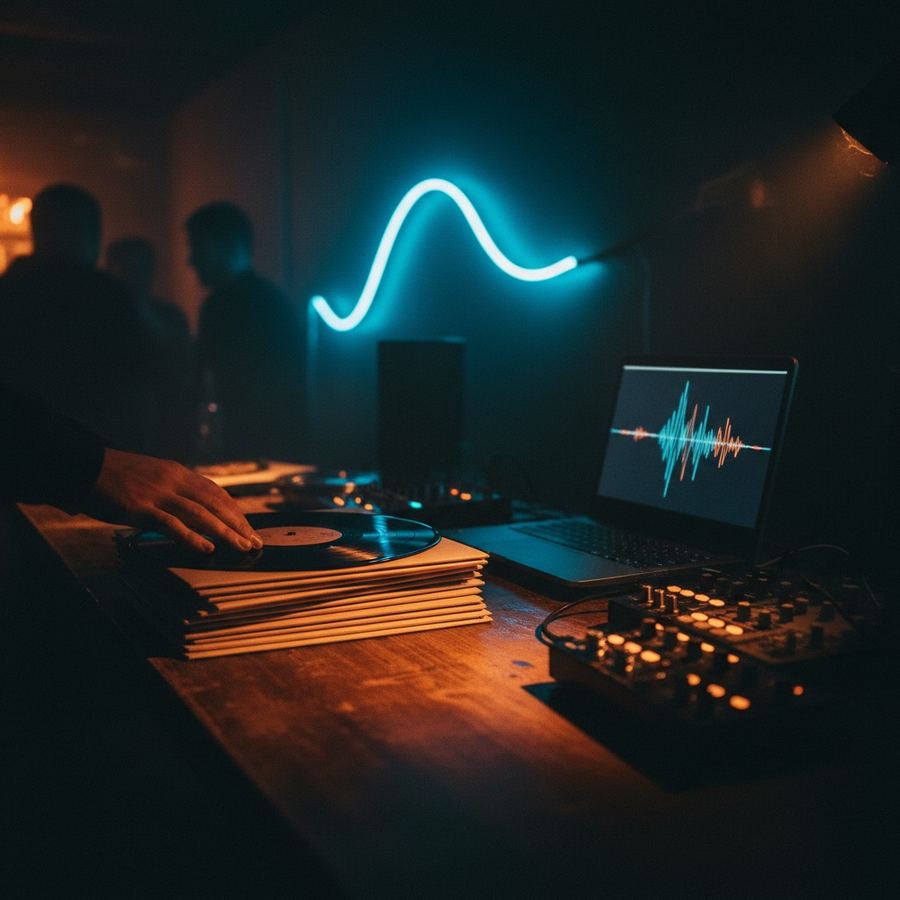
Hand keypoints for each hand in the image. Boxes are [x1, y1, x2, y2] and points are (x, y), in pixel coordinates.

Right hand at [89, 448, 262, 553]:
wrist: (83, 465)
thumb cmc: (116, 475)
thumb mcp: (153, 475)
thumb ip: (174, 489)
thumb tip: (193, 508)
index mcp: (179, 472)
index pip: (216, 493)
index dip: (234, 511)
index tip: (248, 527)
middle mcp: (174, 481)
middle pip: (215, 503)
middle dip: (237, 523)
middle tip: (254, 541)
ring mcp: (158, 494)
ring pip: (200, 514)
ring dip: (224, 532)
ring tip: (241, 546)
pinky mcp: (141, 508)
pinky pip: (172, 525)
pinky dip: (192, 537)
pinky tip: (207, 549)